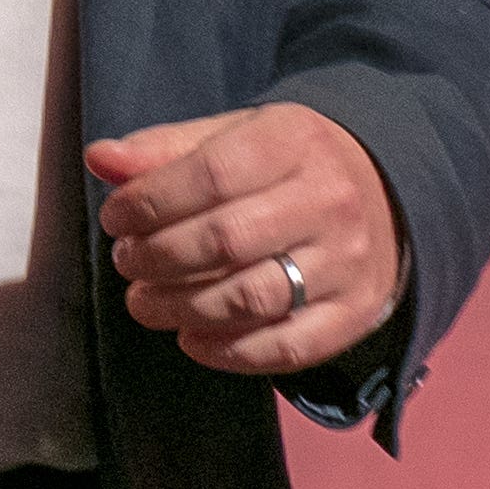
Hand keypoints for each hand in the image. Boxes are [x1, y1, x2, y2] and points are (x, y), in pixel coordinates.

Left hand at [87, 103, 404, 377]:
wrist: (388, 188)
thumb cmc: (289, 163)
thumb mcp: (236, 136)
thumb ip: (166, 150)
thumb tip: (101, 159)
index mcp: (295, 143)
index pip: (212, 174)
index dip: (150, 202)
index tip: (115, 218)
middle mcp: (329, 201)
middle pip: (226, 240)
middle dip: (158, 258)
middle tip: (128, 263)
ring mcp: (347, 262)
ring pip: (251, 297)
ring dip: (182, 307)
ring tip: (146, 302)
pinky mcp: (356, 313)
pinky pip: (287, 347)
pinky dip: (229, 351)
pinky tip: (192, 337)